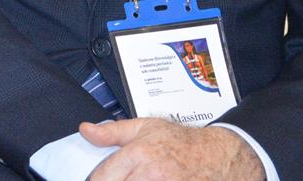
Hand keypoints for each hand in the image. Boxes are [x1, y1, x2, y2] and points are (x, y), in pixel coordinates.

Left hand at [82, 119, 264, 180]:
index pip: (101, 177)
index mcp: (138, 155)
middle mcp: (150, 176)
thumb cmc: (181, 142)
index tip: (100, 178)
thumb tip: (86, 130)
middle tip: (123, 176)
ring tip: (135, 178)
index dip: (96, 179)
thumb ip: (111, 131)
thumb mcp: (144, 127)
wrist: (216, 157)